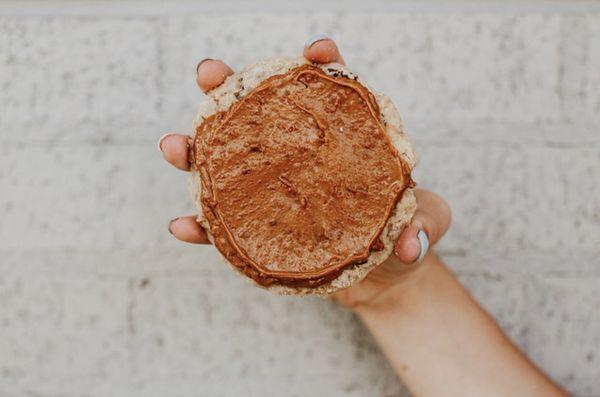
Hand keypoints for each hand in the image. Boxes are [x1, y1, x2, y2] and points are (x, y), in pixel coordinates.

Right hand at [158, 36, 450, 305]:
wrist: (382, 278)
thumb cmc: (405, 235)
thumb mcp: (426, 224)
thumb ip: (425, 224)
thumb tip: (408, 246)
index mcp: (343, 137)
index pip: (329, 90)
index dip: (321, 65)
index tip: (316, 52)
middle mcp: (298, 156)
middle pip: (258, 115)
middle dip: (229, 89)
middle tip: (209, 73)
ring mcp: (272, 192)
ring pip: (225, 164)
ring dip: (194, 151)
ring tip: (174, 145)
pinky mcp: (257, 231)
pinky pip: (223, 227)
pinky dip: (200, 226)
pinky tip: (182, 226)